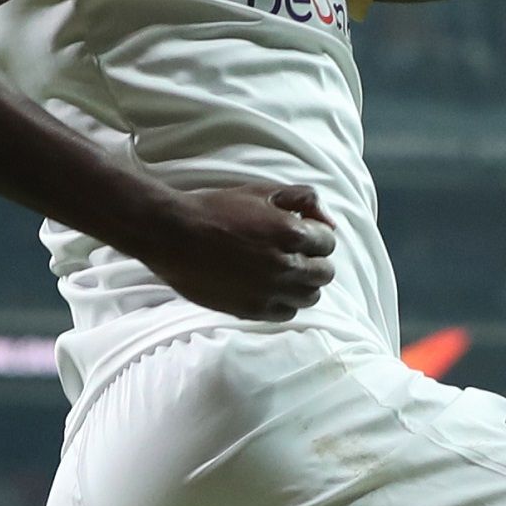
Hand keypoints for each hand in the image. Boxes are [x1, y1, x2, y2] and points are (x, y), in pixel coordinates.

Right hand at [145, 182, 337, 321]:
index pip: (328, 243)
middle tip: (295, 254)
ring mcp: (269, 291)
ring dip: (303, 284)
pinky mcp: (251, 310)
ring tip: (283, 272)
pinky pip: (286, 314)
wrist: (174, 234)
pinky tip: (269, 288)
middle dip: (315, 261)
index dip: (316, 236)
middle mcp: (285, 266)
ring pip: (309, 297)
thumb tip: (330, 223)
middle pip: (324, 273)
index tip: (301, 234)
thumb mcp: (263, 190)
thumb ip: (304, 200)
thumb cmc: (218, 208)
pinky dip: (284, 302)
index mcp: (291, 233)